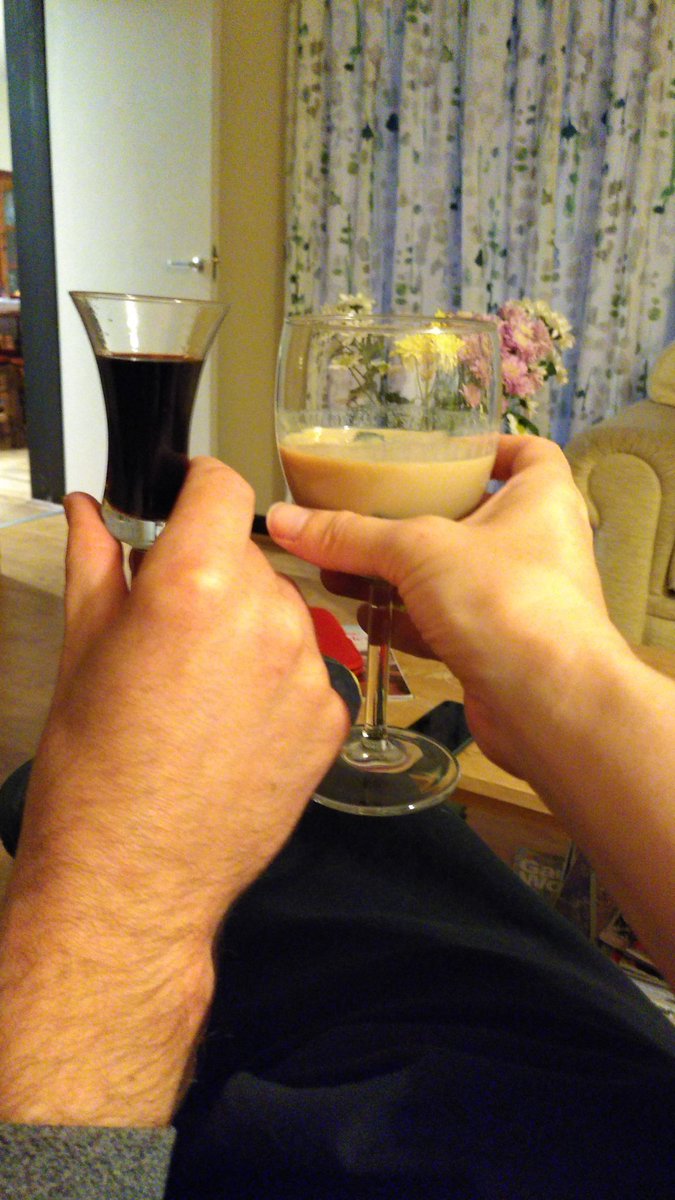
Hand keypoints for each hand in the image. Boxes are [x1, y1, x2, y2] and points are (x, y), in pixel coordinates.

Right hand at [0, 458, 348, 1124]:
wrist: (135, 876)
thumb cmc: (94, 769)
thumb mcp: (84, 648)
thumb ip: (97, 562)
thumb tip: (89, 512)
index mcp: (195, 583)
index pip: (223, 487)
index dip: (200, 487)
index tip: (188, 500)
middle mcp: (266, 615)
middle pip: (252, 557)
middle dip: (215, 575)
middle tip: (174, 625)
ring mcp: (308, 668)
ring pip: (284, 611)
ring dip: (250, 627)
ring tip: (203, 687)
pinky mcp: (331, 718)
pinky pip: (309, 667)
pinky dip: (279, 678)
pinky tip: (236, 722)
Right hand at [267, 436, 621, 778]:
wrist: (550, 706)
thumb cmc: (505, 600)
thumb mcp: (419, 551)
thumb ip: (350, 534)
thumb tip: (281, 519)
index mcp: (540, 497)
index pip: (525, 452)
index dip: (488, 445)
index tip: (440, 449)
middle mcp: (536, 544)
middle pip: (471, 515)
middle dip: (414, 518)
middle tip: (361, 511)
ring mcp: (518, 599)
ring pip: (450, 575)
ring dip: (398, 575)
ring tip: (339, 568)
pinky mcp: (496, 647)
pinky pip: (443, 622)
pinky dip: (405, 620)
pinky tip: (362, 619)